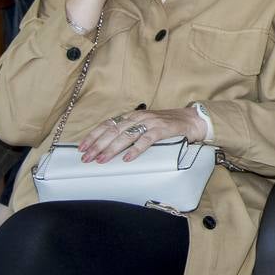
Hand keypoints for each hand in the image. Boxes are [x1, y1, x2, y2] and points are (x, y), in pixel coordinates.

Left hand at [76, 107, 208, 163]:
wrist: (192, 120)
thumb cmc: (167, 126)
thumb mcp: (145, 126)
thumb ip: (131, 132)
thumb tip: (109, 147)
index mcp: (132, 116)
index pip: (107, 124)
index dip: (93, 135)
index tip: (82, 147)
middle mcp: (139, 117)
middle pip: (113, 131)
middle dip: (98, 145)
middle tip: (87, 157)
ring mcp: (150, 122)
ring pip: (126, 135)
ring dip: (112, 148)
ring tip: (102, 159)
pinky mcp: (163, 129)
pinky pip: (146, 140)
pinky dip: (136, 149)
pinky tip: (127, 158)